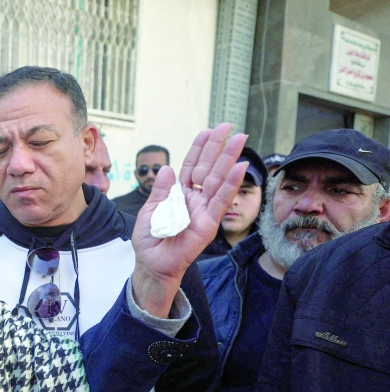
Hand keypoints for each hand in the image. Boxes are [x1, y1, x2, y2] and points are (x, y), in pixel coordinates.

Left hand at [131, 123, 247, 316]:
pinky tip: (239, 167)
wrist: (152, 264)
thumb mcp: (150, 210)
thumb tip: (168, 168)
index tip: (209, 130)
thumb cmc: (151, 239)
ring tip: (240, 139)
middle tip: (231, 127)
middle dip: (219, 147)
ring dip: (229, 159)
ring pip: (218, 179)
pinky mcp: (209, 223)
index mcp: (179, 193)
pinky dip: (230, 184)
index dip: (200, 148)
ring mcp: (204, 209)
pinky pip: (220, 201)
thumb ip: (161, 191)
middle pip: (208, 167)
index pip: (192, 165)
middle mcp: (195, 198)